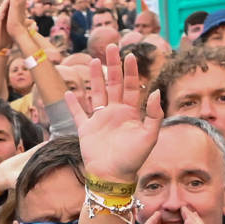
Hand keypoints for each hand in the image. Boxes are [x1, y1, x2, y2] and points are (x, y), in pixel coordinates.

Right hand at [68, 45, 159, 183]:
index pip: (132, 87)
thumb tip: (156, 91)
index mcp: (131, 113)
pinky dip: (73, 104)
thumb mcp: (149, 136)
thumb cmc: (133, 159)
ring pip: (97, 93)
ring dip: (95, 78)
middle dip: (113, 66)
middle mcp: (115, 113)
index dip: (131, 71)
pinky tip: (68, 92)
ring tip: (94, 61)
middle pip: (114, 84)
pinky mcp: (86, 130)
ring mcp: (100, 120)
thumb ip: (154, 114)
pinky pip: (78, 114)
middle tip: (112, 47)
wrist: (113, 176)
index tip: (129, 55)